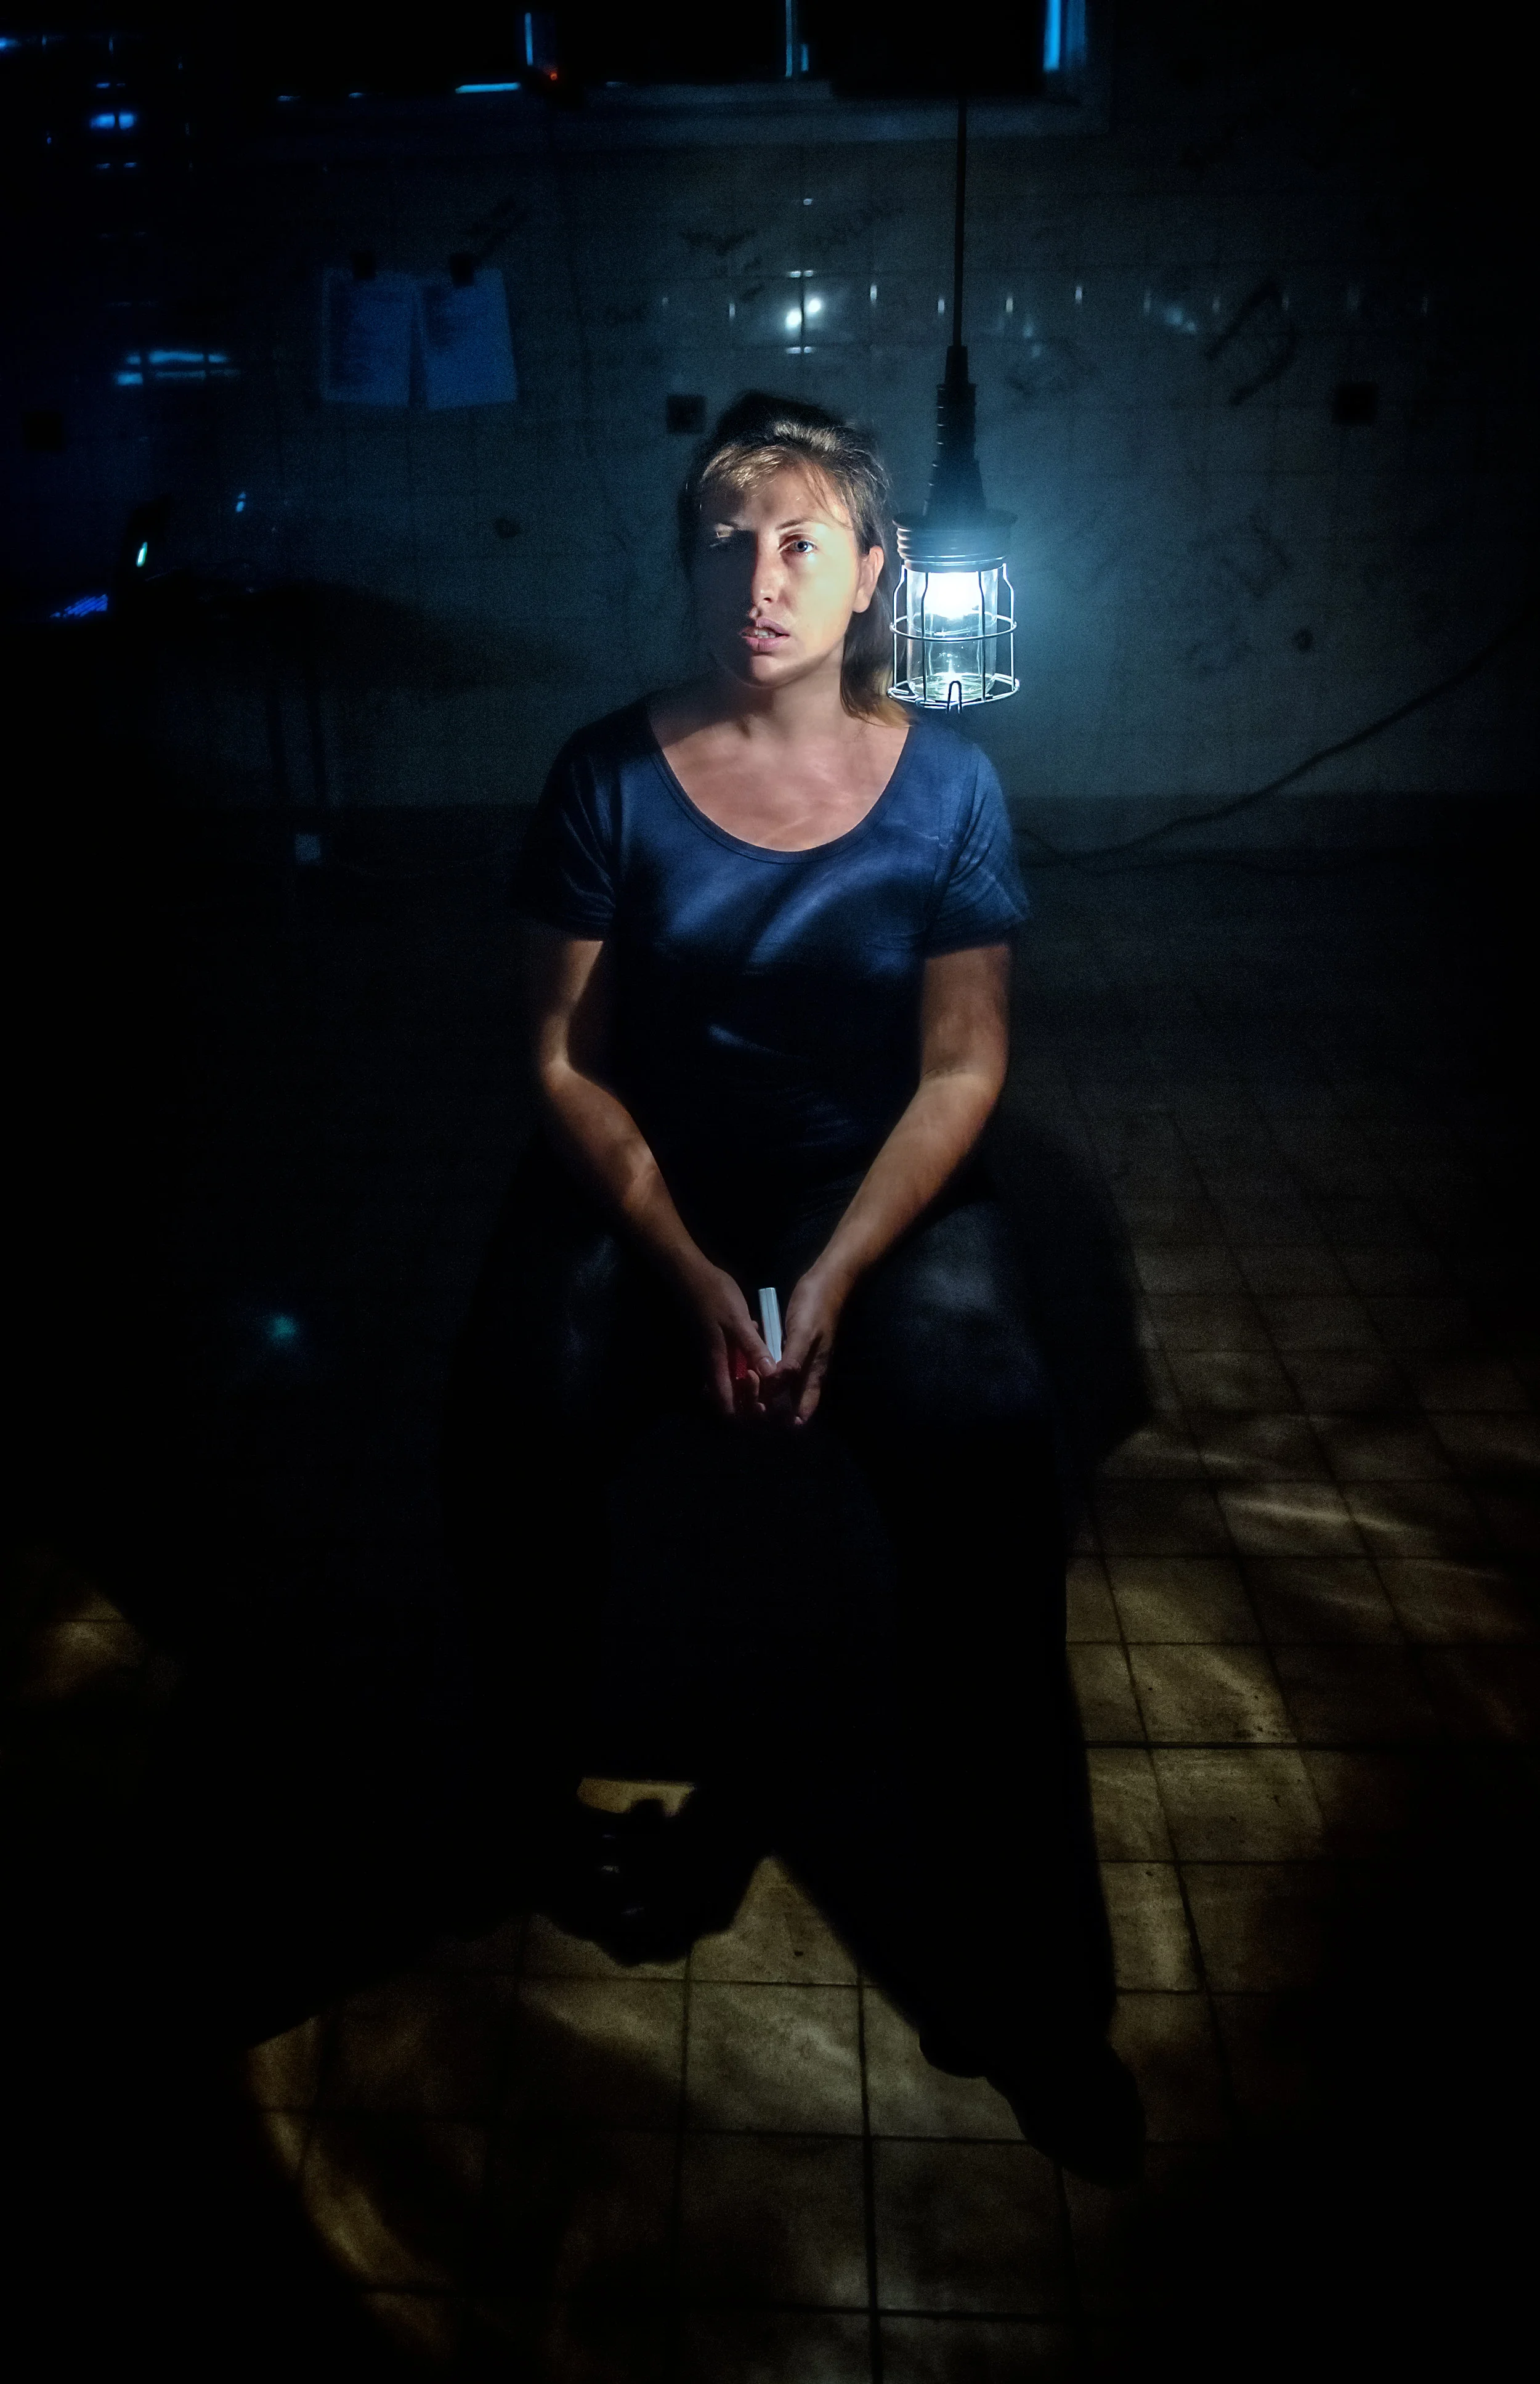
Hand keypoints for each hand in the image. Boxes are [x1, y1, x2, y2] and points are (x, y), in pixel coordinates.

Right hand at [683, 1262, 776, 1422]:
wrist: (691, 1274)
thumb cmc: (714, 1295)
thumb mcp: (739, 1321)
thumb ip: (754, 1348)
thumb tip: (772, 1376)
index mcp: (716, 1364)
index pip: (725, 1405)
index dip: (744, 1414)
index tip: (765, 1407)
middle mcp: (713, 1365)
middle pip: (730, 1398)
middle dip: (752, 1399)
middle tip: (773, 1388)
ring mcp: (715, 1355)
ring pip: (733, 1381)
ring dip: (752, 1381)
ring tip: (771, 1371)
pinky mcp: (718, 1344)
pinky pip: (734, 1363)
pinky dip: (748, 1363)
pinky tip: (761, 1348)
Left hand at [760, 1265, 847, 1428]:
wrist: (825, 1282)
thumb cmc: (816, 1307)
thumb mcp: (804, 1333)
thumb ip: (792, 1361)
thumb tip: (776, 1388)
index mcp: (813, 1376)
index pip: (801, 1415)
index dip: (782, 1422)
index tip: (760, 1413)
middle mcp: (806, 1376)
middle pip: (787, 1406)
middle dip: (766, 1407)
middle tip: (745, 1391)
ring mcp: (798, 1364)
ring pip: (779, 1390)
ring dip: (761, 1391)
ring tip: (741, 1378)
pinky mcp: (789, 1352)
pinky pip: (775, 1372)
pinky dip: (761, 1373)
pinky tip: (745, 1365)